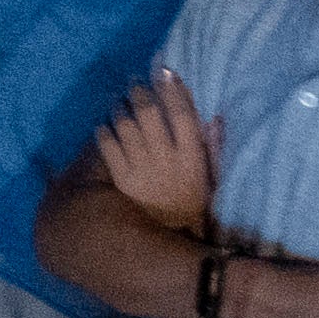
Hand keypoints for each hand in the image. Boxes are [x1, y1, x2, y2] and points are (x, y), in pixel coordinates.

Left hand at [102, 66, 223, 248]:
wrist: (169, 249)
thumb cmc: (192, 211)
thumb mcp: (211, 184)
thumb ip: (214, 151)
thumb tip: (215, 118)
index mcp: (193, 161)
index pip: (184, 116)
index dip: (173, 89)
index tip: (165, 69)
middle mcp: (166, 160)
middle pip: (150, 113)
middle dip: (140, 92)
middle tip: (135, 82)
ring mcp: (141, 168)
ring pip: (125, 123)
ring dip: (119, 107)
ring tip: (118, 101)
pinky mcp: (118, 178)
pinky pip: (106, 143)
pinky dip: (103, 129)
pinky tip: (105, 125)